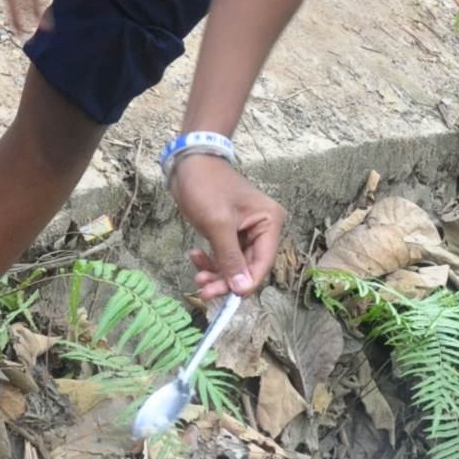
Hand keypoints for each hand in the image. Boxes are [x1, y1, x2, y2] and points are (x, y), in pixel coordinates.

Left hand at [170, 157, 285, 299]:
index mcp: (269, 223)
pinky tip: (196, 256)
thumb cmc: (207, 187)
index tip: (225, 296)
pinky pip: (224, 255)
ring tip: (197, 277)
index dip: (245, 283)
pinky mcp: (229, 232)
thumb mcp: (218, 224)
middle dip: (226, 280)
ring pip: (234, 265)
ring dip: (216, 273)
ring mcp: (246, 231)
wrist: (188, 162)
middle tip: (203, 291)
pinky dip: (211, 261)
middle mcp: (263, 229)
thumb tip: (242, 289)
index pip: (262, 263)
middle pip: (248, 267)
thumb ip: (230, 258)